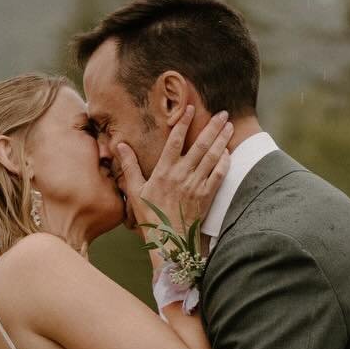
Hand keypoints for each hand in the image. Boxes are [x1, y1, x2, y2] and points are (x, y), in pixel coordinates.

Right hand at [115, 108, 231, 255]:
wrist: (169, 240)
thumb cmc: (150, 217)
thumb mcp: (134, 191)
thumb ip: (129, 166)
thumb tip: (120, 145)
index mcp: (164, 171)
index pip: (175, 140)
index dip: (183, 122)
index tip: (191, 108)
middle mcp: (182, 175)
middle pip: (200, 145)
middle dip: (212, 127)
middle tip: (222, 113)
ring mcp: (196, 185)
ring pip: (212, 157)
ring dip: (222, 140)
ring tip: (229, 126)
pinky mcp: (207, 196)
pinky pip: (219, 175)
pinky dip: (225, 162)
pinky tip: (228, 152)